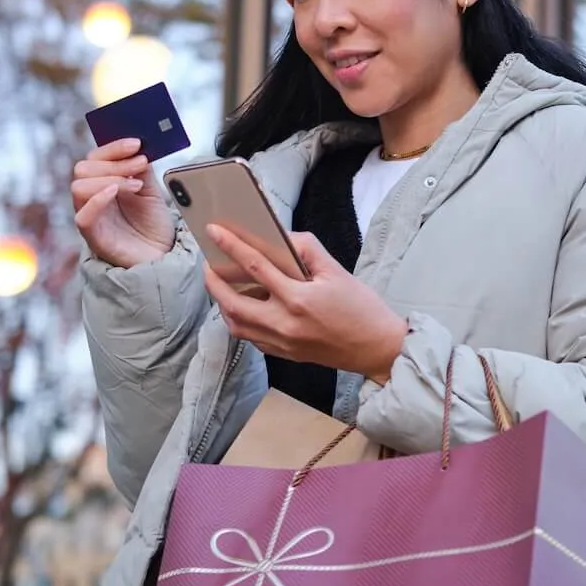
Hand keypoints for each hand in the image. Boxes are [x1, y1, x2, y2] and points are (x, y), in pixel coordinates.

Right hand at [71, 138, 175, 268]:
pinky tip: (117, 191)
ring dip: (109, 178)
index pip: (94, 157)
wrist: (163, 256)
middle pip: (83, 168)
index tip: (137, 143)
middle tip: (140, 165)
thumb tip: (138, 145)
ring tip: (136, 184)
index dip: (113, 147)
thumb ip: (141, 169)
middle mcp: (92, 198)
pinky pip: (83, 216)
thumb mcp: (151, 190)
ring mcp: (91, 216)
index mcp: (103, 183)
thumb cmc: (153, 224)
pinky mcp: (94, 237)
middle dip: (113, 162)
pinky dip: (98, 200)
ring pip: (78, 187)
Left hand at [202, 225, 406, 382]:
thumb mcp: (337, 271)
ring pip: (237, 324)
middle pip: (233, 302)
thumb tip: (282, 237)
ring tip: (220, 285)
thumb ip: (307, 249)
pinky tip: (241, 306)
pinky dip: (239, 320)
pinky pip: (250, 338)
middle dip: (214, 281)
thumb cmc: (361, 309)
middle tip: (208, 263)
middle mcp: (284, 324)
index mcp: (298, 299)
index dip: (231, 246)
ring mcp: (282, 343)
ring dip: (222, 303)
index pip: (255, 267)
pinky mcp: (284, 354)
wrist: (377, 348)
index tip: (214, 231)